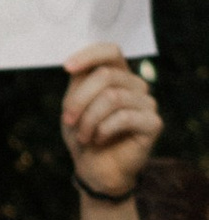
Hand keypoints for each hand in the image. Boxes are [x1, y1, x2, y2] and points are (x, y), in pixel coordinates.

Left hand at [60, 42, 158, 200]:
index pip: (111, 51)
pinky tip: (100, 140)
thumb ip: (79, 81)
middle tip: (68, 120)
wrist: (94, 169)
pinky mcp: (153, 123)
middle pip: (105, 75)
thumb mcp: (74, 104)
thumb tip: (76, 64)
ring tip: (83, 135)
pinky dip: (103, 130)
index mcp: (117, 75)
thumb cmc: (83, 134)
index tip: (66, 68)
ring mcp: (147, 103)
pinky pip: (123, 117)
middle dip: (79, 100)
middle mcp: (136, 85)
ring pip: (112, 97)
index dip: (89, 55)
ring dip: (88, 119)